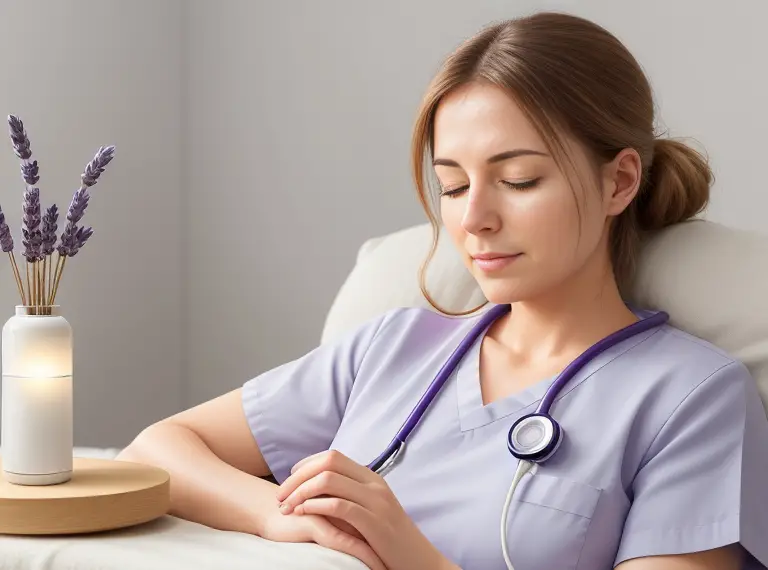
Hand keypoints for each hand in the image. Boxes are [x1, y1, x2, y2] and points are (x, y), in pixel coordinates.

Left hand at [276, 450, 456, 569]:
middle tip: (281, 496)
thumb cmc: (388, 540)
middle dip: (298, 477)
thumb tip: (316, 489)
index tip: (290, 481)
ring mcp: (376, 501)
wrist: (418, 561)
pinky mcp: (375, 522)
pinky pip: (339, 505)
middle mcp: (374, 484)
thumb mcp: (370, 511)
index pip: (332, 456)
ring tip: (287, 508)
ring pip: (329, 480)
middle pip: (328, 463)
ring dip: (301, 492)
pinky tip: (304, 514)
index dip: (306, 465)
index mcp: (371, 478)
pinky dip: (316, 506)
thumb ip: (349, 496)